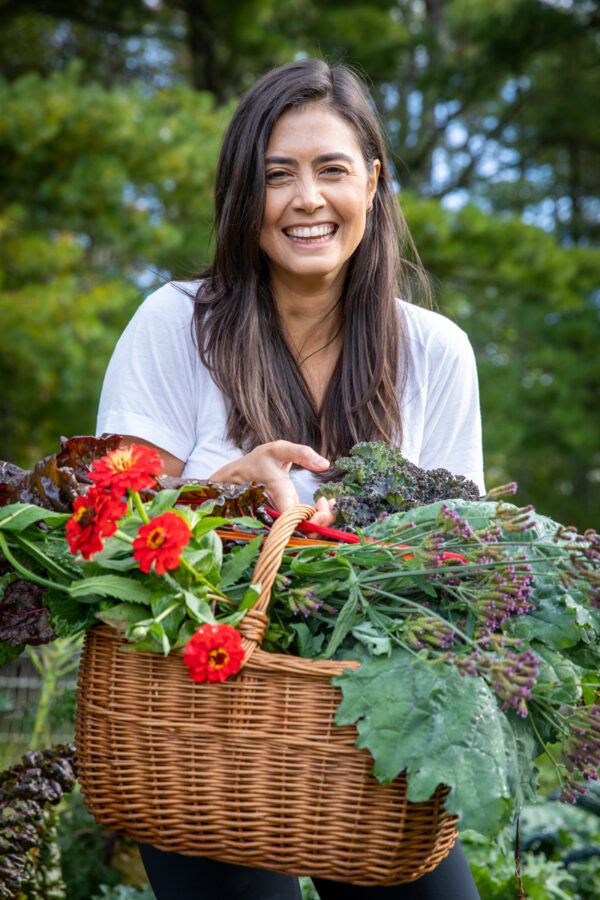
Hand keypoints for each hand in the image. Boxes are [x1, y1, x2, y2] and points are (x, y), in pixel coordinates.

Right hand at [209, 440, 335, 524]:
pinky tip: (324, 504)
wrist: (241, 474)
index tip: (323, 504)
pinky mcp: (289, 518)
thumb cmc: (258, 462)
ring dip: (322, 521)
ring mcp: (285, 518)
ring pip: (306, 531)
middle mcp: (281, 512)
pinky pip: (305, 524)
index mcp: (278, 495)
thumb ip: (301, 453)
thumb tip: (325, 464)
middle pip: (304, 532)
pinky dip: (318, 517)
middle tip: (330, 504)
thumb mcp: (278, 450)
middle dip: (323, 523)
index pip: (295, 520)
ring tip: (328, 502)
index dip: (313, 521)